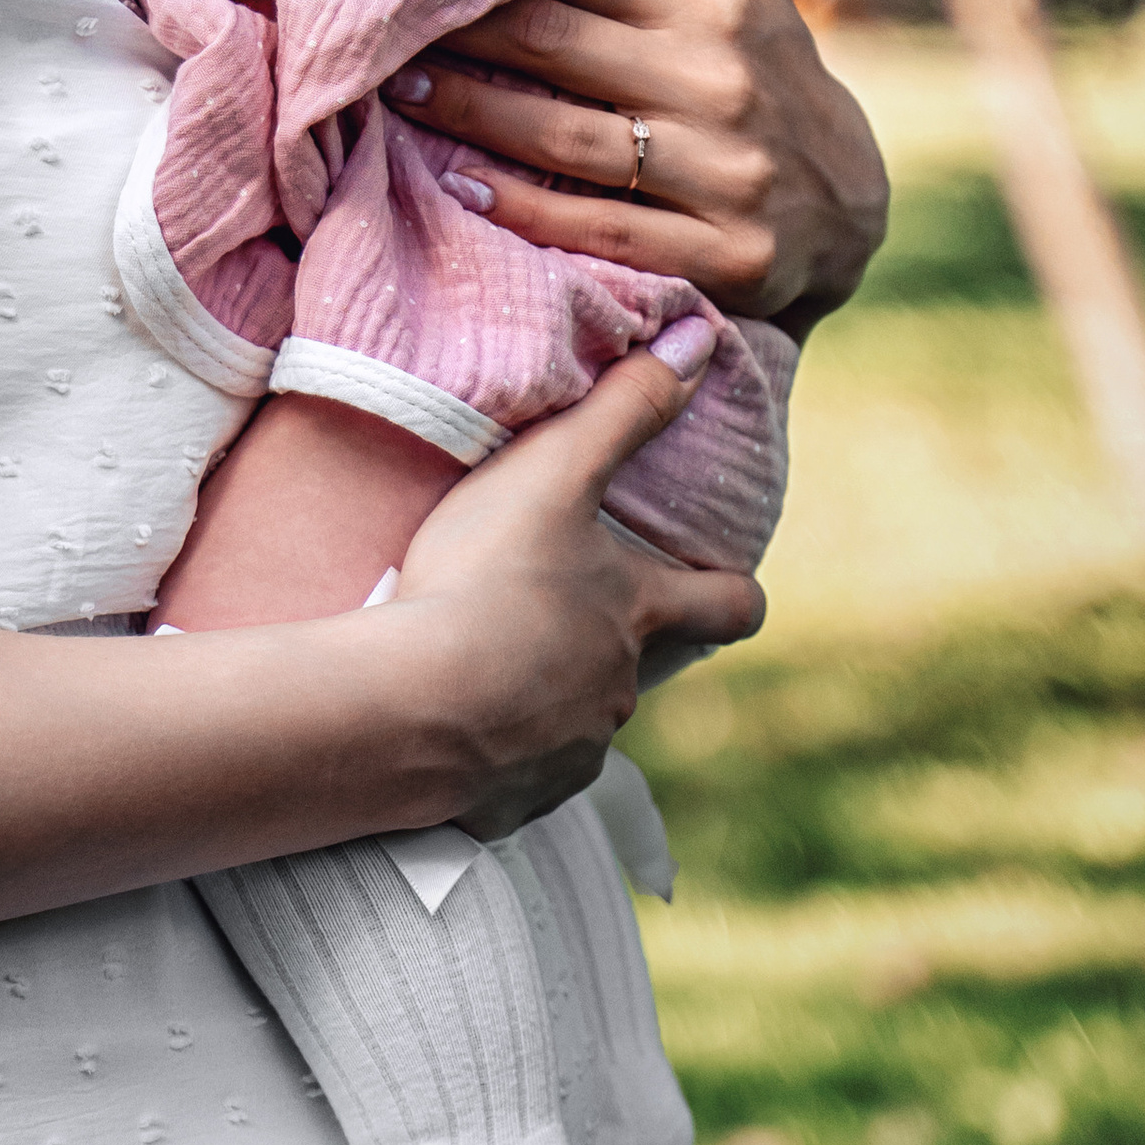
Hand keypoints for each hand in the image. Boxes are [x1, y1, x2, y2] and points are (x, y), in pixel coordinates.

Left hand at [384, 0, 888, 330]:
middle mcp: (721, 81)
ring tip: (393, 88)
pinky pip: (595, 226)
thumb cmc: (770, 65)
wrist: (851, 210)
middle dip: (460, 31)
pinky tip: (455, 184)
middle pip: (557, 46)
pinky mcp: (721, 255)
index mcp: (718, 2)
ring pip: (563, 137)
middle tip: (373, 15)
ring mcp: (722, 172)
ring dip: (468, 113)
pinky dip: (520, 207)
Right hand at [389, 351, 763, 837]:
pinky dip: (488, 749)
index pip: (733, 607)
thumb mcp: (554, 473)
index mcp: (639, 616)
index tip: (721, 581)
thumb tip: (702, 339)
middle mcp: (619, 694)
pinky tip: (442, 722)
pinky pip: (512, 775)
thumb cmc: (487, 581)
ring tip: (476, 663)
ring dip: (539, 695)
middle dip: (608, 645)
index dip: (734, 591)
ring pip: (572, 722)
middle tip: (558, 617)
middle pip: (639, 668)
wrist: (410, 708)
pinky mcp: (508, 805)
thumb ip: (624, 406)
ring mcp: (569, 756)